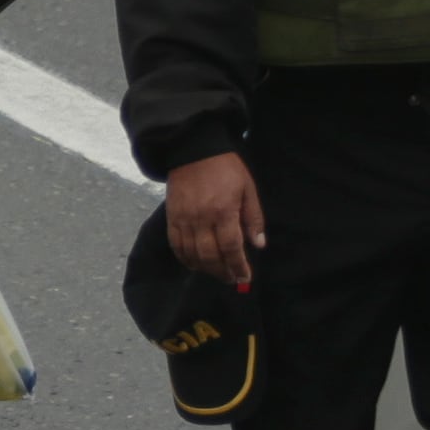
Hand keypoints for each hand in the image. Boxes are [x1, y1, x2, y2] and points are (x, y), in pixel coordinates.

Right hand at [164, 149, 262, 287]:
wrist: (192, 150)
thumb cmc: (226, 168)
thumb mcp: (248, 189)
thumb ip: (253, 218)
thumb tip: (258, 245)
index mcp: (224, 212)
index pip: (231, 248)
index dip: (238, 266)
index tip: (245, 278)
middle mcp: (201, 219)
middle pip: (210, 255)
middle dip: (222, 271)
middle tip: (231, 280)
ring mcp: (184, 218)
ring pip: (192, 253)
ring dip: (205, 268)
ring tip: (216, 273)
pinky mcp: (171, 216)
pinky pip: (175, 243)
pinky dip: (184, 257)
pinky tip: (194, 263)